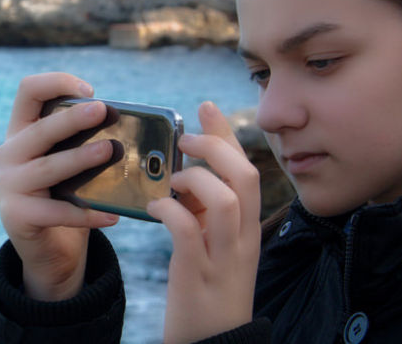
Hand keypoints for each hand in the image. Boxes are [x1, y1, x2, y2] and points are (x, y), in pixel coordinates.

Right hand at [0, 73, 120, 300]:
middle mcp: (6, 155)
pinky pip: (56, 212)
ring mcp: (6, 186)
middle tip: (103, 111)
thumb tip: (128, 126)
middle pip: (39, 130)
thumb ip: (82, 141)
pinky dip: (87, 214)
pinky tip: (112, 216)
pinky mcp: (15, 216)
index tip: (89, 90)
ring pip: (47, 168)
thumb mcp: (68, 163)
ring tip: (109, 152)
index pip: (28, 92)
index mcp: (20, 132)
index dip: (56, 82)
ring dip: (79, 158)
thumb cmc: (66, 196)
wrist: (49, 250)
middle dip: (72, 119)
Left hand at [147, 101, 261, 343]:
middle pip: (247, 177)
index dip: (226, 136)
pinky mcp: (198, 275)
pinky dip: (171, 212)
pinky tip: (154, 210)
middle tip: (184, 140)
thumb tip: (183, 176)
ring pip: (228, 201)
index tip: (204, 108)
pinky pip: (189, 232)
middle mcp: (243, 240)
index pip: (247, 171)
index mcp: (247, 229)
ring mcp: (224, 258)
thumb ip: (205, 214)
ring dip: (198, 179)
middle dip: (217, 147)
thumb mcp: (213, 247)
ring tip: (172, 180)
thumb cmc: (206, 293)